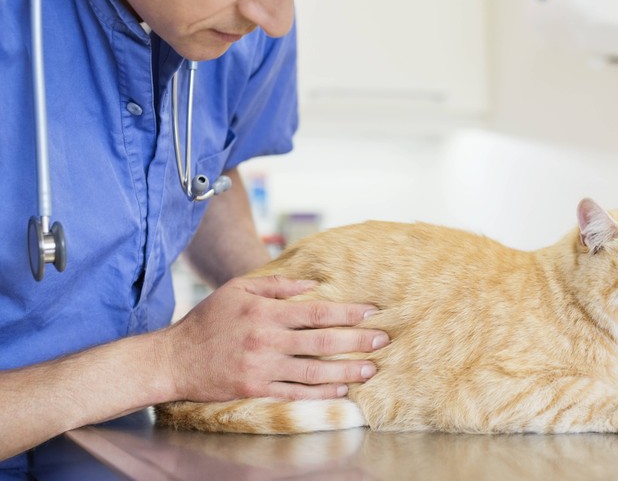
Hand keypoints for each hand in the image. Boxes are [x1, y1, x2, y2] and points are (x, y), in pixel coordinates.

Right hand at [162, 275, 388, 401]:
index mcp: (265, 312)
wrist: (175, 358)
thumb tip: (312, 284)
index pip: (316, 311)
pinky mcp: (256, 389)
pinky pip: (295, 392)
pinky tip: (340, 390)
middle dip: (357, 341)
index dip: (348, 312)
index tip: (372, 312)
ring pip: (313, 371)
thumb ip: (276, 285)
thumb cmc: (208, 319)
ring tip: (370, 369)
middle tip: (383, 341)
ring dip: (346, 371)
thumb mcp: (238, 289)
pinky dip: (320, 392)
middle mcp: (267, 339)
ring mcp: (262, 367)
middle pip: (322, 342)